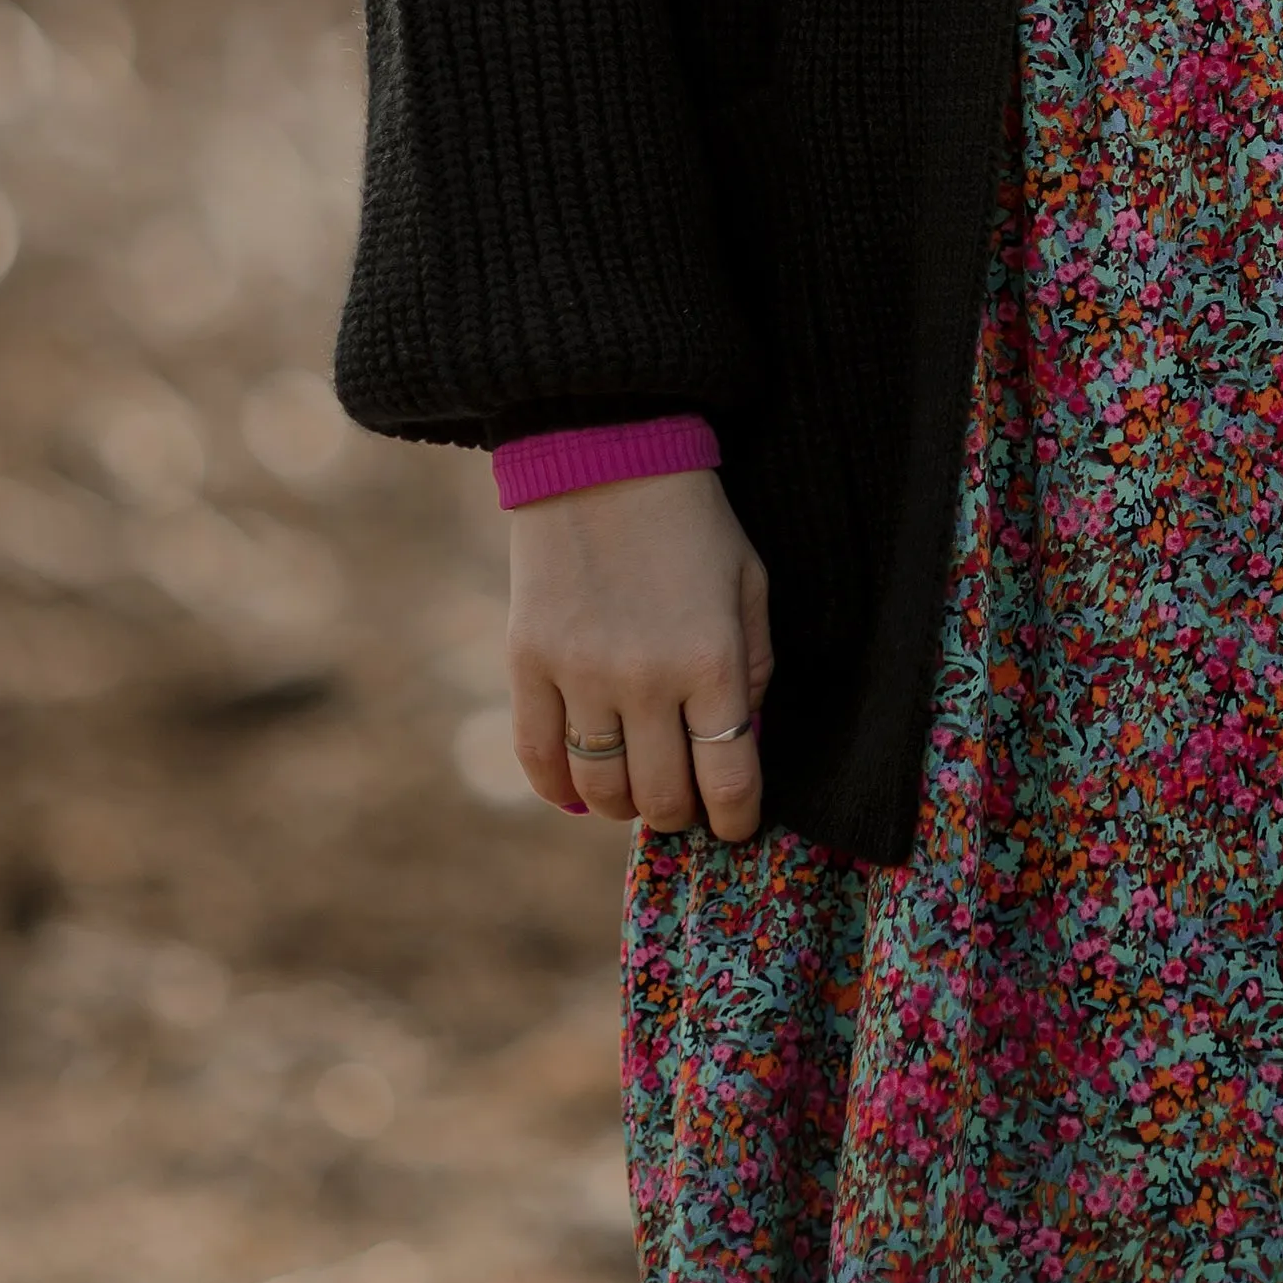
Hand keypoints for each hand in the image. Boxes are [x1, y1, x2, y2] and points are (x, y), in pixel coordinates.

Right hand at [504, 468, 771, 842]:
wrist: (602, 455)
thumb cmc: (691, 521)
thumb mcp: (749, 583)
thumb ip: (753, 667)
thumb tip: (741, 739)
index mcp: (712, 660)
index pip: (728, 778)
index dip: (736, 819)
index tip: (736, 827)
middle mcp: (646, 679)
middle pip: (662, 796)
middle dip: (681, 815)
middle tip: (686, 804)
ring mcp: (580, 674)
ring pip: (601, 787)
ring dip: (624, 804)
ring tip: (637, 792)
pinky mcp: (529, 662)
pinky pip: (538, 756)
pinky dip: (560, 787)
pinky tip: (579, 790)